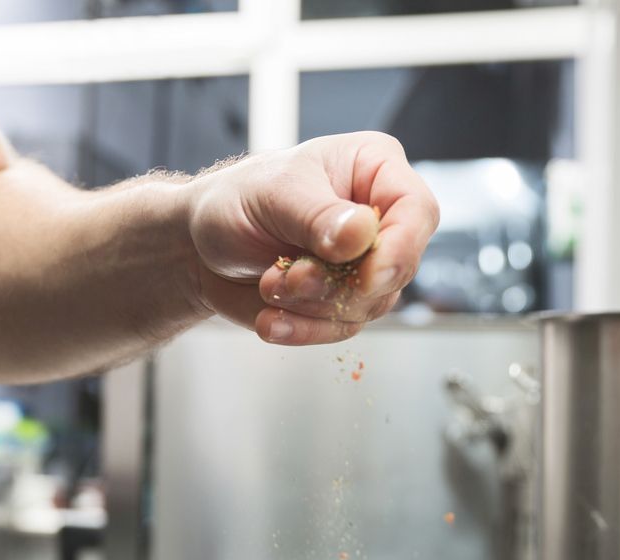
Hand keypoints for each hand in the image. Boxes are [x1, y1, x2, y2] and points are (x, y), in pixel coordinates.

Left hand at [187, 131, 439, 344]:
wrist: (201, 243)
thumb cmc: (237, 199)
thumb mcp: (273, 195)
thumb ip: (318, 217)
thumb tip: (362, 235)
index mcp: (375, 169)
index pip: (418, 211)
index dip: (401, 250)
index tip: (367, 276)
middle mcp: (379, 219)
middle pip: (395, 269)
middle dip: (337, 285)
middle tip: (289, 276)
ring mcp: (363, 265)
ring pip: (367, 306)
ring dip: (312, 307)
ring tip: (269, 285)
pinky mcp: (341, 302)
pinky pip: (339, 329)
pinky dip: (302, 329)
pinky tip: (271, 320)